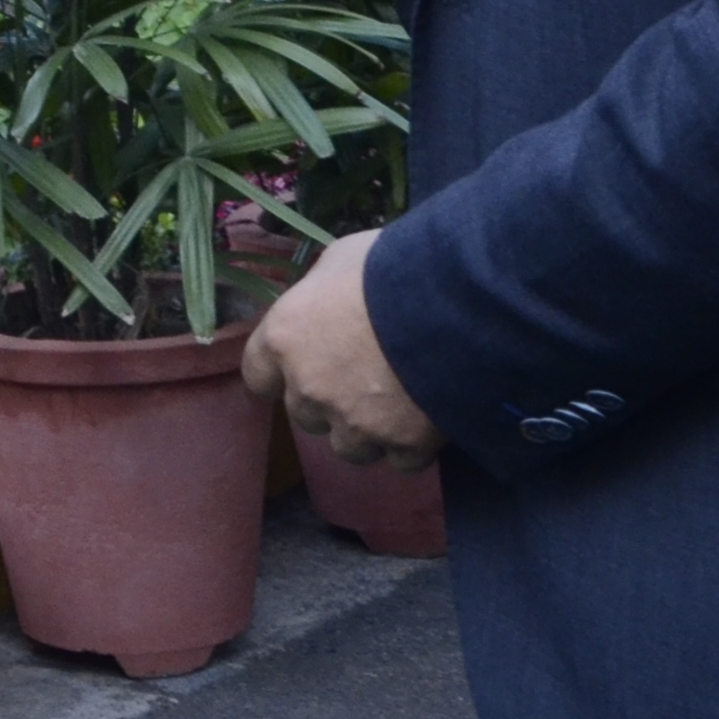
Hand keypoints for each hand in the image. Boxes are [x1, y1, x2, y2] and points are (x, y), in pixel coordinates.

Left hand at [239, 227, 442, 472]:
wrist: (460, 302)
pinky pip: (400, 458)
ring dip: (367, 430)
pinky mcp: (402, 444)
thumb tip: (327, 301)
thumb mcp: (343, 260)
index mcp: (284, 339)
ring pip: (349, 446)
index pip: (259, 376)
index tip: (304, 367)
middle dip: (330, 401)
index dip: (282, 374)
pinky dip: (413, 444)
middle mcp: (309, 389)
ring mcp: (354, 423)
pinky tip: (431, 416)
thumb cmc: (394, 266)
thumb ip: (323, 291)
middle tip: (366, 376)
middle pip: (305, 414)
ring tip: (401, 401)